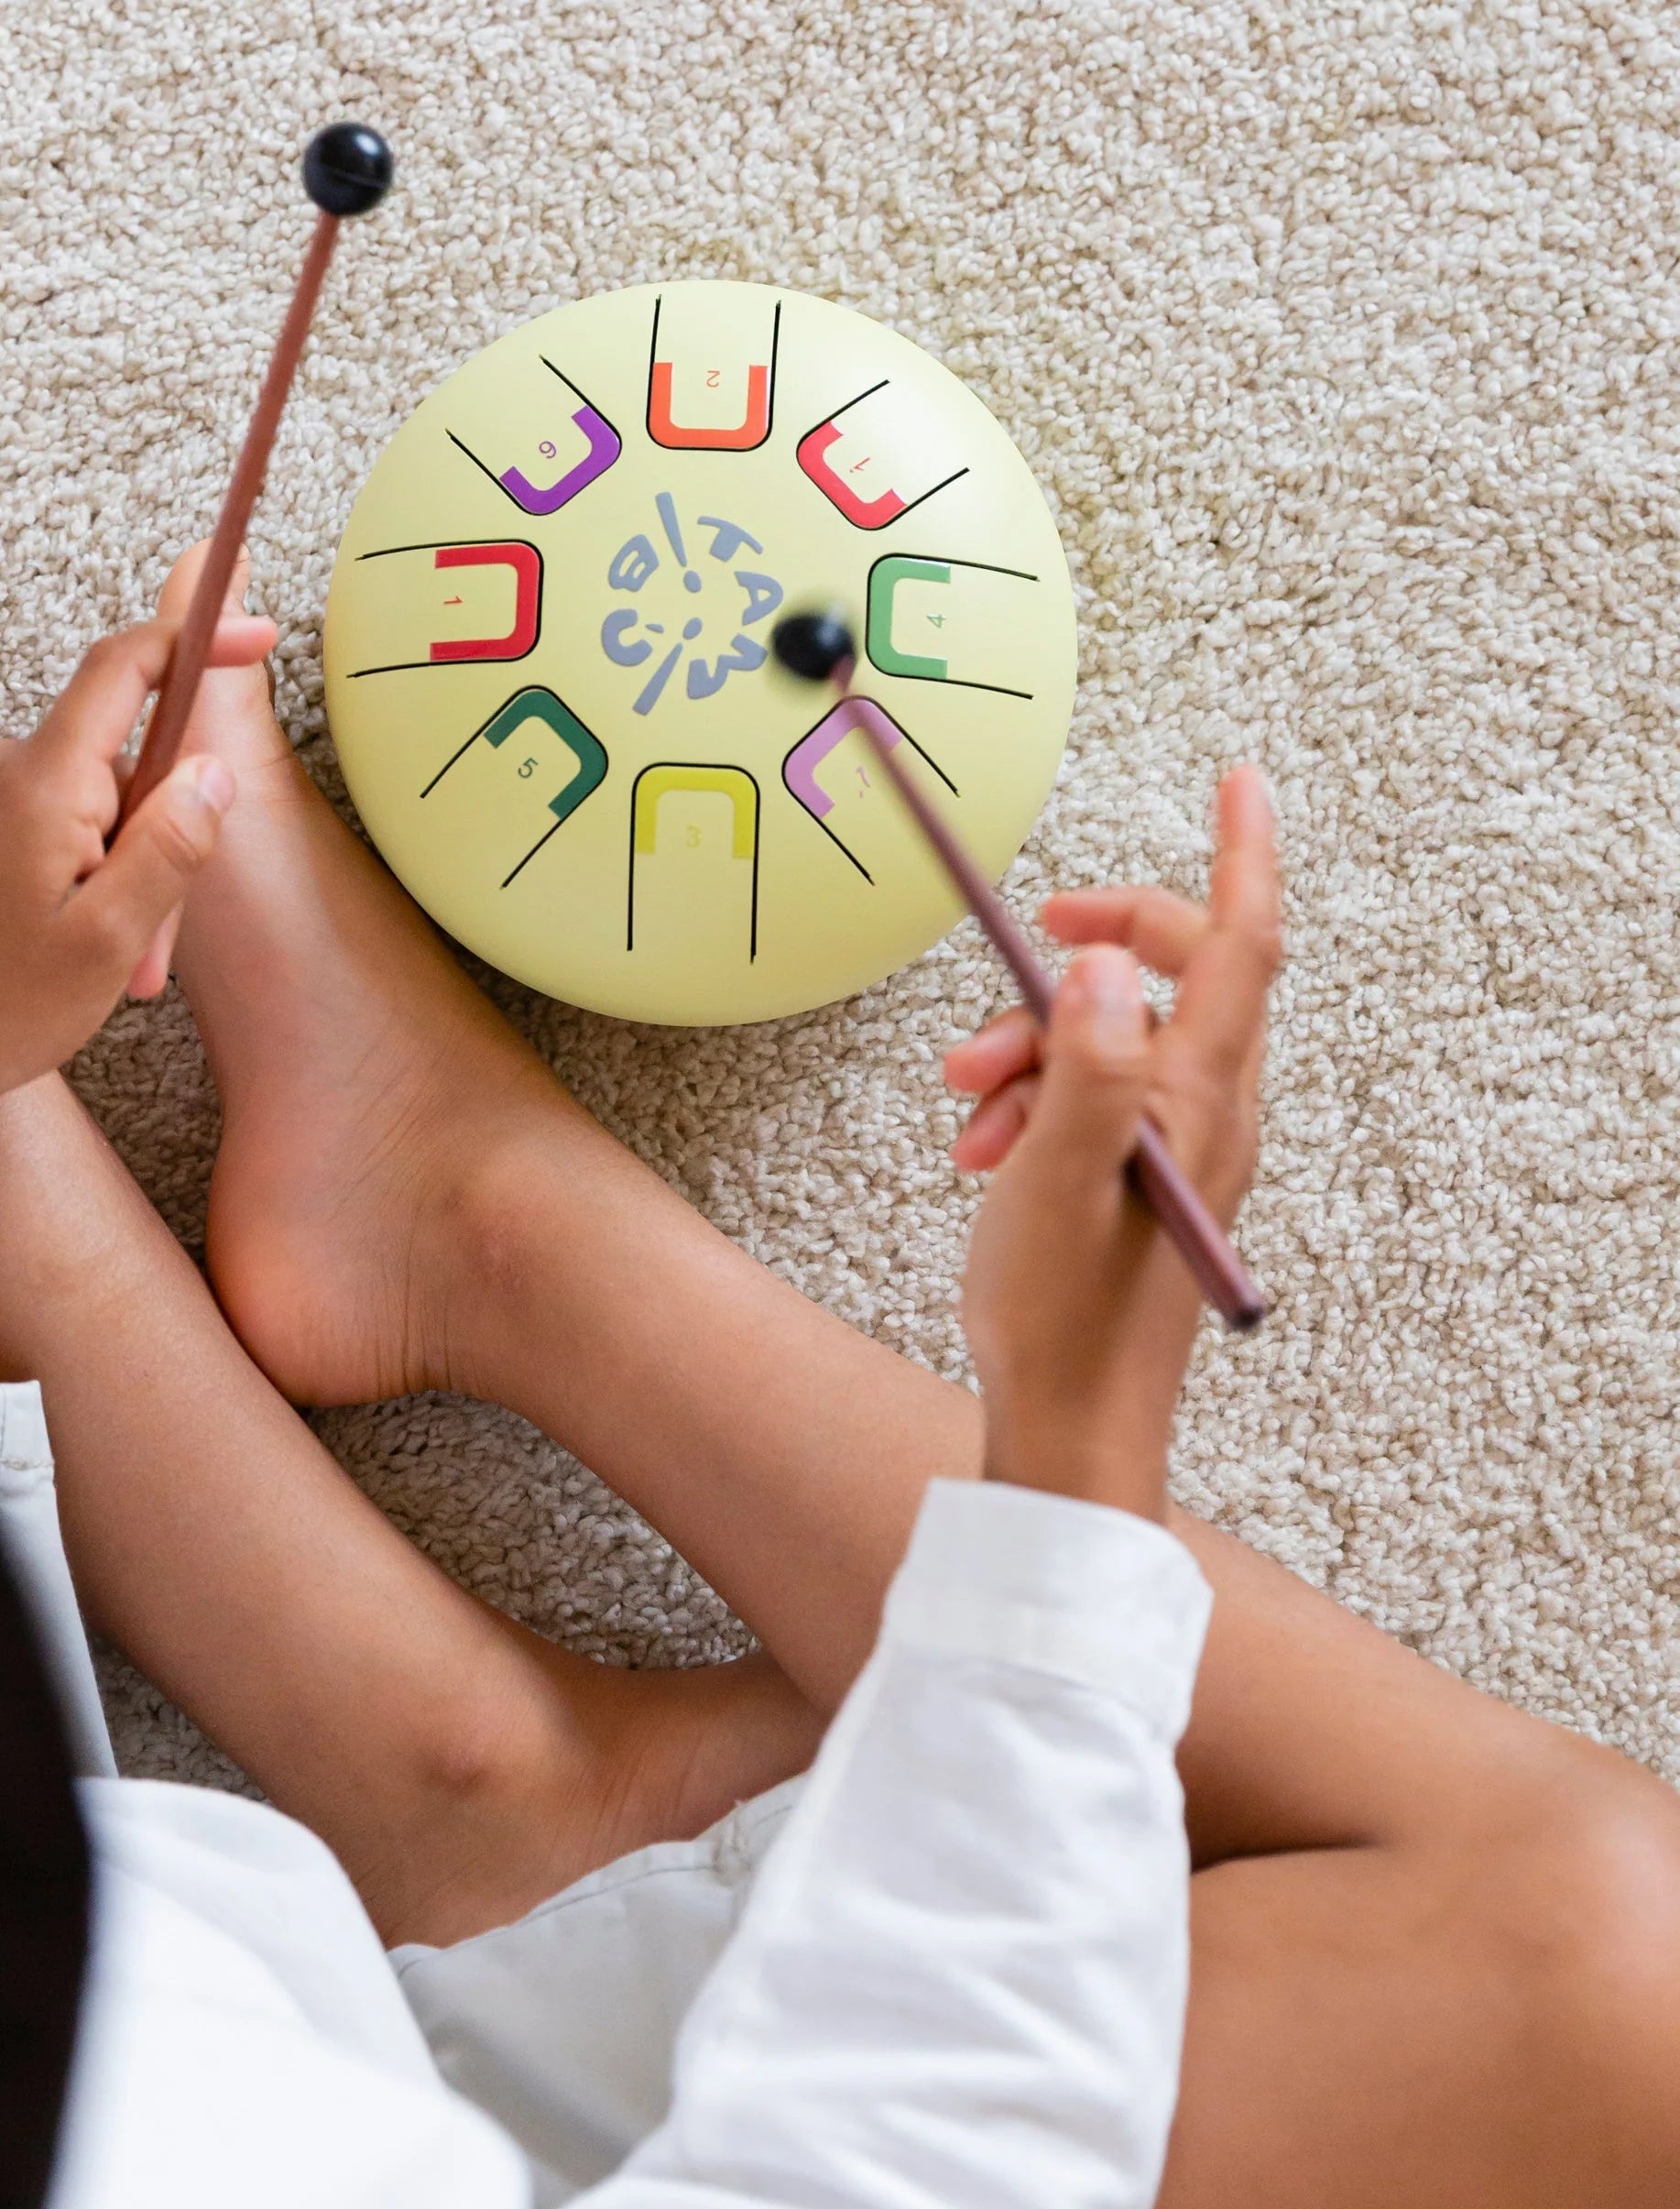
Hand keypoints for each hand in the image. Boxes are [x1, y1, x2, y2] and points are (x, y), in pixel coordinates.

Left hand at [0, 609, 268, 1131]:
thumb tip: (212, 770)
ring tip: (105, 962)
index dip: (198, 637)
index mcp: (40, 783)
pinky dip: (83, 873)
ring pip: (93, 797)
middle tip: (154, 942)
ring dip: (122, 867)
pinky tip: (68, 945)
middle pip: (123, 753)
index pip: (127, 666)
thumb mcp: (110, 939)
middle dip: (162, 830)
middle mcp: (1, 768)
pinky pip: (54, 820)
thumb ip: (171, 844)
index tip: (257, 635)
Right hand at [948, 767, 1278, 1518]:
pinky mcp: (1144, 1176)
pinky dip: (1034, 1097)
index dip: (1242, 851)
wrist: (1073, 1430)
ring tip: (965, 1104)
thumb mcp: (1057, 1178)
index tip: (1240, 778)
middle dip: (1079, 952)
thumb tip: (1097, 961)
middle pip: (1167, 972)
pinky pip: (1096, 1091)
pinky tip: (982, 1149)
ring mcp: (1180, 1145)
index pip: (1241, 941)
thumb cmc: (1064, 1321)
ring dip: (1031, 1043)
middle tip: (1018, 941)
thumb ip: (1084, 1065)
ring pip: (1113, 1032)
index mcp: (1203, 1099)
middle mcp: (1210, 1111)